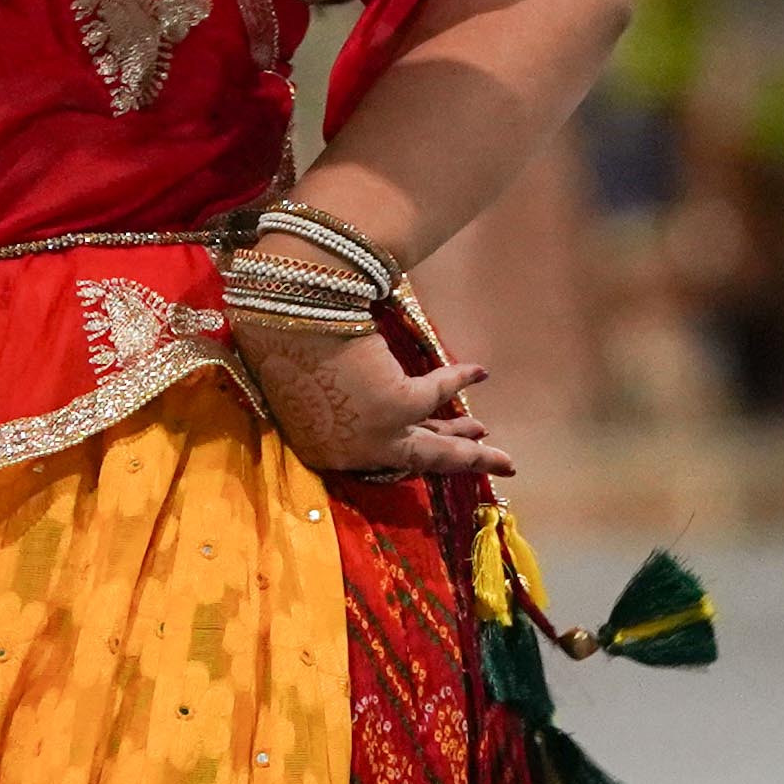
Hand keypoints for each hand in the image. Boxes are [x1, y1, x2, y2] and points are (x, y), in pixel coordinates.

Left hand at [233, 322, 504, 479]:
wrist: (282, 313)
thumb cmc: (279, 339)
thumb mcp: (301, 382)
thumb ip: (330, 396)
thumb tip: (354, 384)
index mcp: (322, 449)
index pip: (378, 460)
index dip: (412, 451)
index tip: (432, 444)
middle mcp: (351, 452)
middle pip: (415, 462)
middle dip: (455, 465)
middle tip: (489, 469)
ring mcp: (375, 434)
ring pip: (435, 448)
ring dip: (472, 450)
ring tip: (503, 457)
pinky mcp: (396, 406)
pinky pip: (437, 393)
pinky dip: (459, 379)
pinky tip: (480, 372)